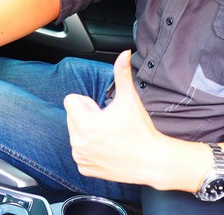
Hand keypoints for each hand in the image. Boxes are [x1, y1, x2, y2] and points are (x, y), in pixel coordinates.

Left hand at [64, 50, 168, 187]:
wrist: (152, 161)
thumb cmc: (140, 130)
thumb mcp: (129, 98)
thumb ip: (122, 73)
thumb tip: (124, 53)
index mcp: (85, 124)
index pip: (71, 101)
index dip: (88, 102)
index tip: (102, 110)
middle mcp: (78, 143)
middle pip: (72, 116)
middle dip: (88, 116)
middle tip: (109, 123)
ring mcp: (80, 157)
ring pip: (75, 133)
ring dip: (88, 131)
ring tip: (109, 135)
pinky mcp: (84, 169)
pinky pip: (80, 150)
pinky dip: (90, 148)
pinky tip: (108, 148)